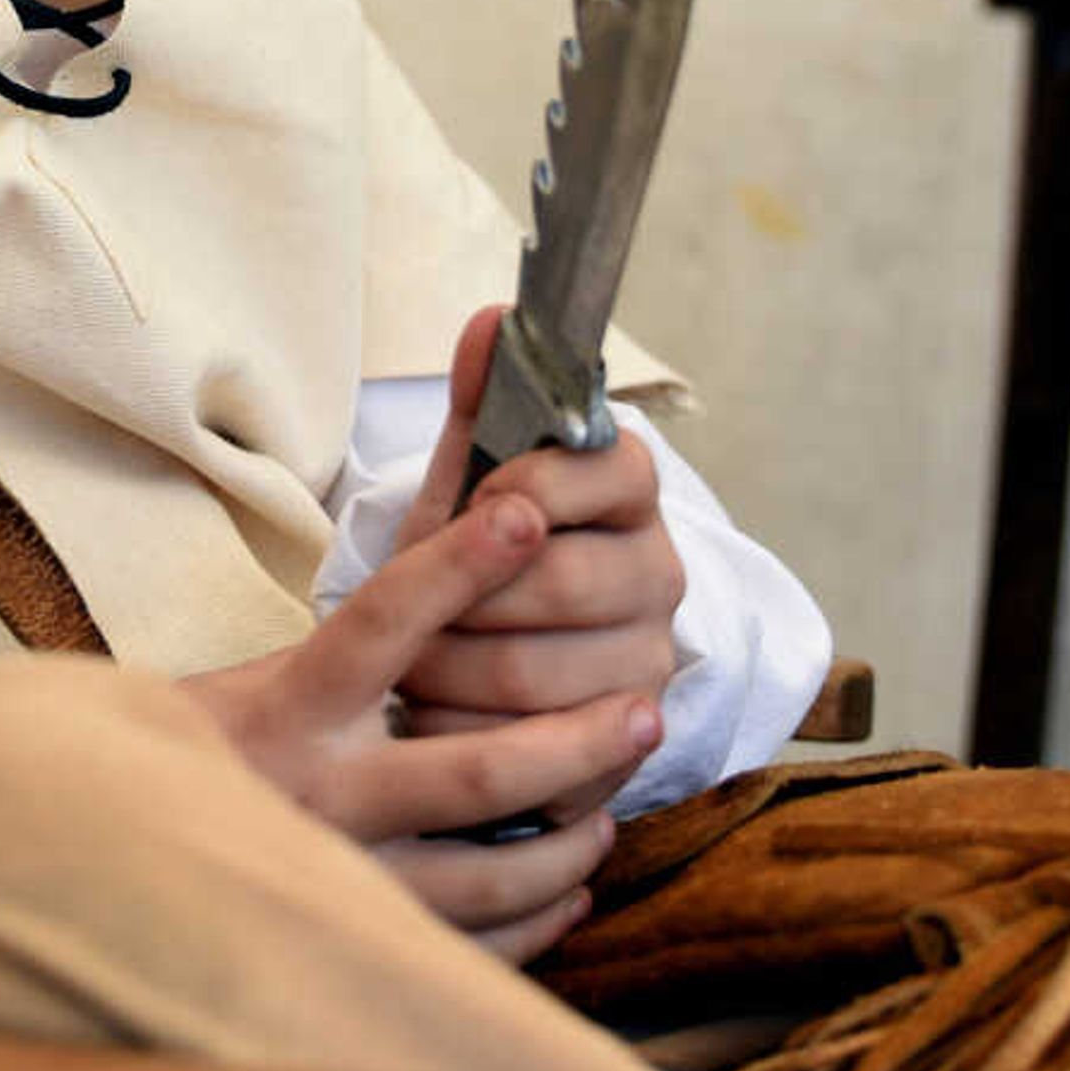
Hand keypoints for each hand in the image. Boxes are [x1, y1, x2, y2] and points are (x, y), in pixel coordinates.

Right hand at [176, 489, 664, 962]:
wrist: (114, 843)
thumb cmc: (200, 748)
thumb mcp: (250, 678)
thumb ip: (348, 648)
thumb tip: (454, 566)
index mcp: (286, 705)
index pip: (382, 619)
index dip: (458, 566)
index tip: (526, 513)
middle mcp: (315, 793)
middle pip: (471, 770)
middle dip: (573, 743)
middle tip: (647, 712)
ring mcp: (338, 875)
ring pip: (486, 874)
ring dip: (565, 844)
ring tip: (608, 815)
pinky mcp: (354, 939)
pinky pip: (468, 943)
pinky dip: (532, 919)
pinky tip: (568, 892)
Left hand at [392, 305, 685, 822]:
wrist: (489, 655)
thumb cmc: (475, 554)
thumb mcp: (468, 480)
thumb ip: (483, 402)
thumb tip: (495, 316)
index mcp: (630, 492)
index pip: (601, 473)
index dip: (522, 490)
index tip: (471, 505)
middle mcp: (661, 576)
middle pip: (562, 585)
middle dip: (464, 598)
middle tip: (413, 606)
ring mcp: (651, 666)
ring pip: (535, 677)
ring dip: (448, 671)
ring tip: (408, 662)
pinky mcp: (623, 748)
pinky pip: (534, 754)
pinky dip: (466, 734)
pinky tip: (437, 714)